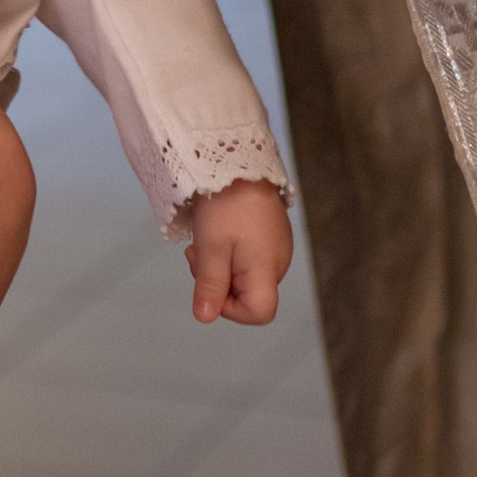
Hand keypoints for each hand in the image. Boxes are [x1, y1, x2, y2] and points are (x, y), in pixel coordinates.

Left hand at [185, 179, 294, 325]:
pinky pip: (248, 257)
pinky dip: (229, 252)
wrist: (238, 159)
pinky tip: (217, 232)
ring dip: (221, 266)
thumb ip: (210, 286)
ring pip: (245, 275)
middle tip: (197, 256)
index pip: (260, 313)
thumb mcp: (211, 248)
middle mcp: (278, 262)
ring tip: (205, 240)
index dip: (231, 310)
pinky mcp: (271, 233)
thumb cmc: (226, 203)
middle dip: (219, 283)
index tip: (210, 285)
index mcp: (268, 269)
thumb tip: (205, 317)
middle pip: (249, 294)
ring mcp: (276, 246)